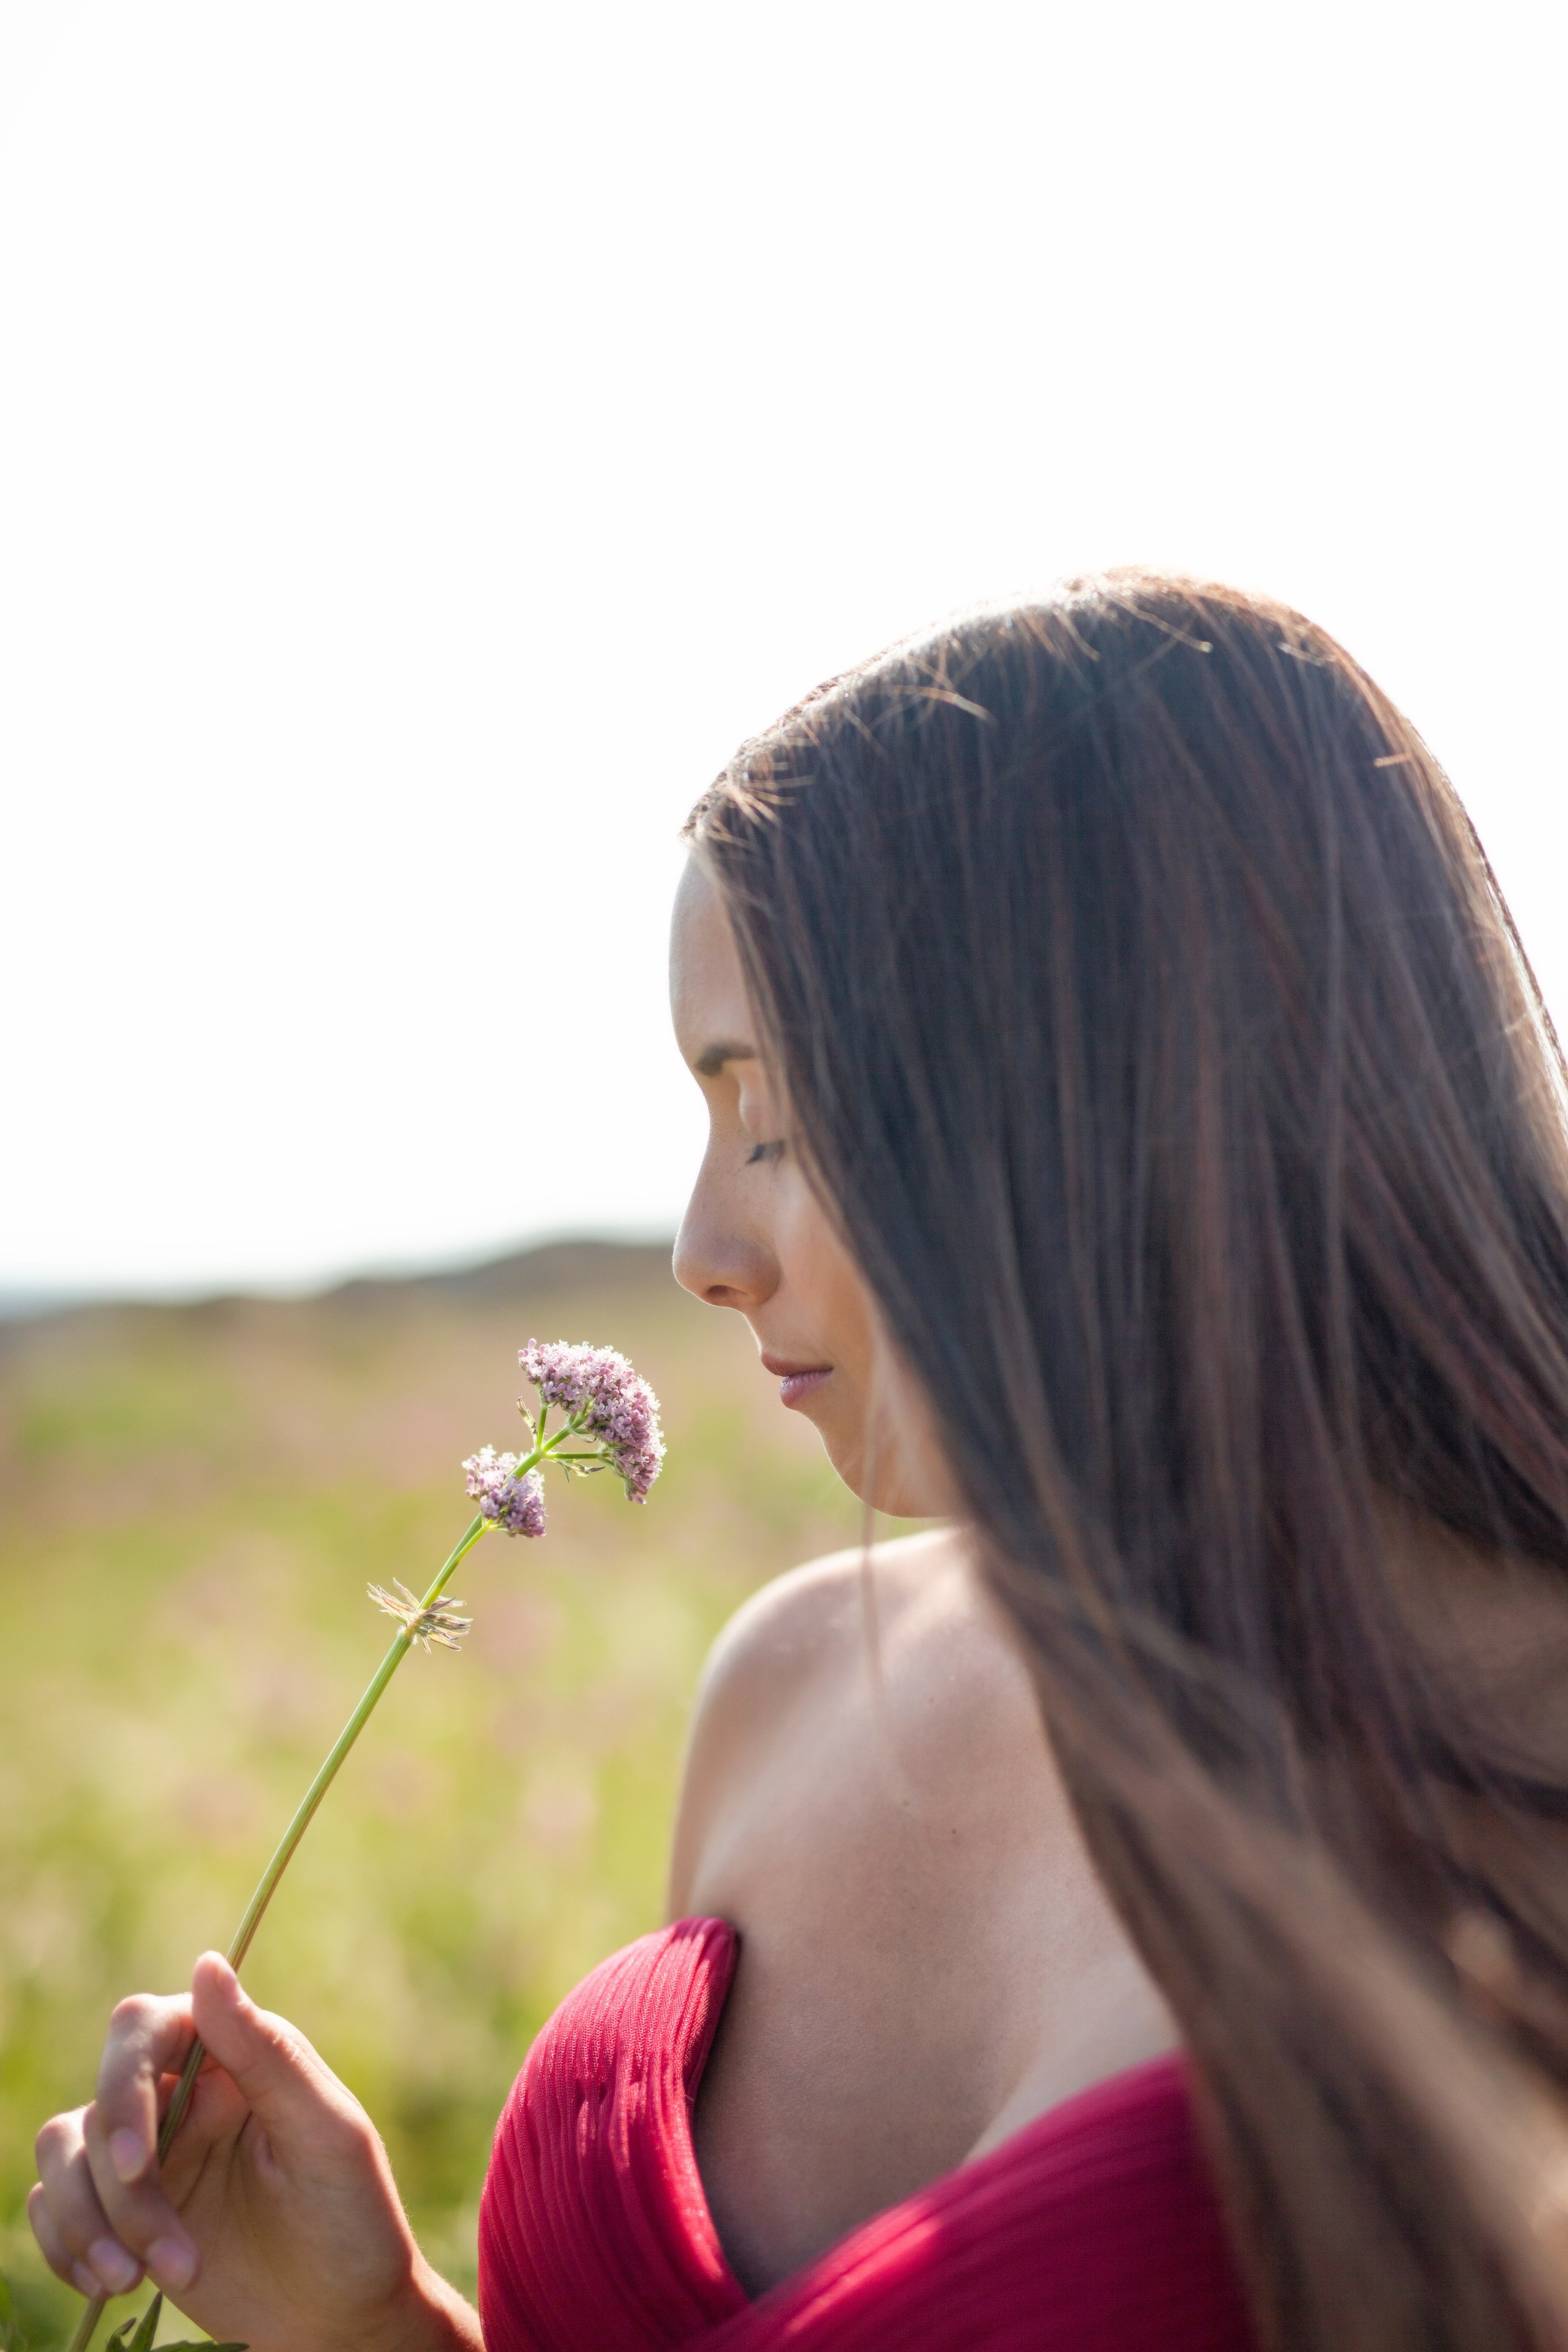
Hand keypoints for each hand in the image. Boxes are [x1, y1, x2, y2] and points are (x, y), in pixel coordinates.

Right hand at [29, 1953, 480, 2351]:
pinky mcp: (121, 2213)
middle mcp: (179, 2095)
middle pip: (96, 2105)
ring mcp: (147, 2156)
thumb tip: (207, 1964)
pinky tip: (112, 2283)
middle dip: (117, 2186)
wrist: (343, 2318)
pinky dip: (66, 2246)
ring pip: (62, 2156)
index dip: (123, 2087)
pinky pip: (51, 2207)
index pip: (142, 2027)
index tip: (143, 2165)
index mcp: (230, 2056)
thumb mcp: (326, 2136)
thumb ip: (267, 2052)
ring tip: (139, 2279)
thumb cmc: (352, 2219)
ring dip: (90, 2225)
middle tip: (156, 2254)